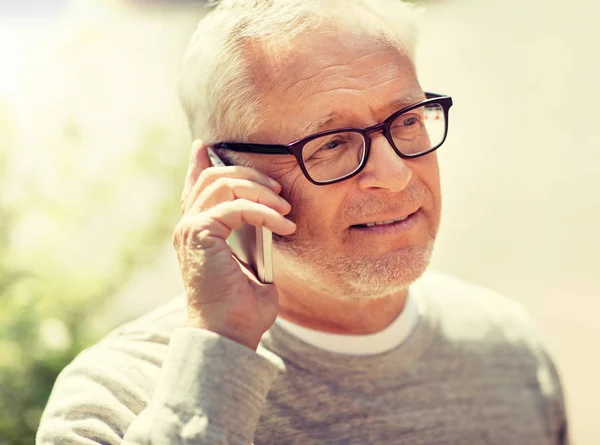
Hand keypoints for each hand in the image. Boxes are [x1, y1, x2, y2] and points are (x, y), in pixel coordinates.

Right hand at [173, 140, 295, 349]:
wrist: (230, 332)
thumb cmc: (242, 306)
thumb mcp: (251, 263)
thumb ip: (252, 237)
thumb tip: (269, 220)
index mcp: (197, 231)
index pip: (195, 188)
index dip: (198, 164)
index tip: (204, 146)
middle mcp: (188, 226)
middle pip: (213, 177)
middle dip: (250, 176)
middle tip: (278, 191)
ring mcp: (190, 228)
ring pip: (223, 184)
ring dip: (260, 190)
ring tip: (284, 209)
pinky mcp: (200, 233)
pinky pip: (236, 207)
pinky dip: (265, 213)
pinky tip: (284, 227)